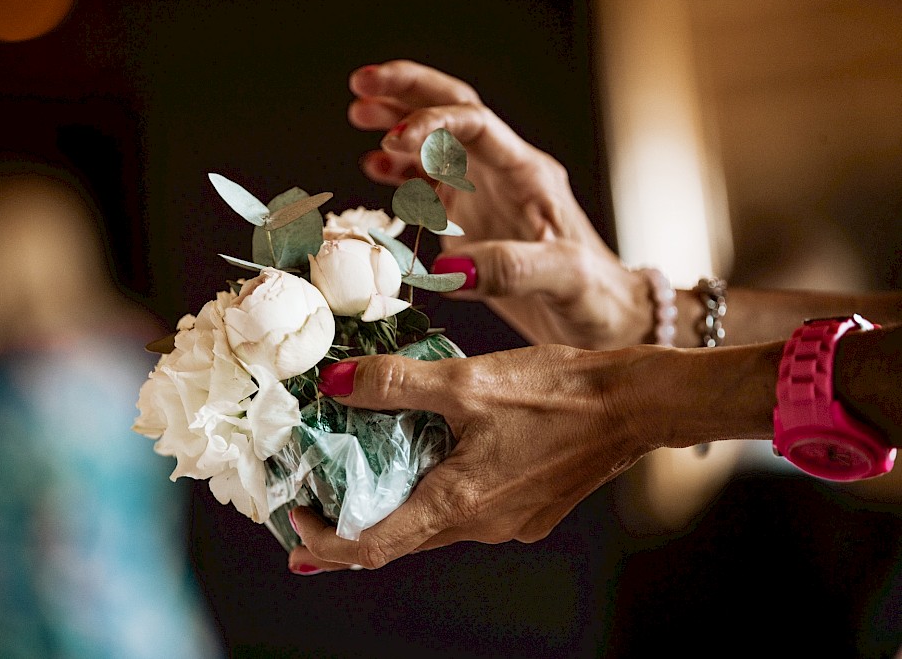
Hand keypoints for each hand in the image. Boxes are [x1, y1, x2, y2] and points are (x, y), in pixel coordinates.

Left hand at [287, 347, 662, 573]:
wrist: (632, 403)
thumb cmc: (557, 393)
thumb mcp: (467, 381)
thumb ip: (395, 384)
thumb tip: (335, 382)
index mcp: (460, 503)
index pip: (374, 547)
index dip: (327, 546)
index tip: (295, 528)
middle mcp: (482, 526)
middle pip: (400, 539)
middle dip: (351, 526)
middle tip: (313, 506)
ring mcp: (508, 523)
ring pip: (434, 522)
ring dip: (396, 506)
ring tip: (364, 474)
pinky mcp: (527, 509)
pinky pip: (467, 510)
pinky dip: (436, 492)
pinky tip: (433, 455)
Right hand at [348, 60, 650, 349]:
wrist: (607, 318)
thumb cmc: (598, 297)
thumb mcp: (565, 279)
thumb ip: (512, 269)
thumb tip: (450, 270)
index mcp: (528, 176)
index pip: (475, 125)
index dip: (431, 123)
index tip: (394, 138)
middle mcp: (503, 176)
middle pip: (453, 111)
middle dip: (408, 91)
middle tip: (363, 82)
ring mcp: (485, 196)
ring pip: (436, 142)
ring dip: (397, 123)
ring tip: (358, 113)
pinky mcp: (472, 221)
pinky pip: (430, 183)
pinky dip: (400, 171)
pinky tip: (375, 168)